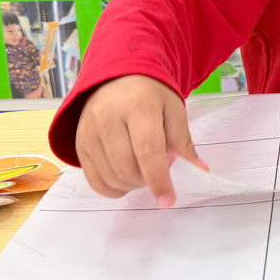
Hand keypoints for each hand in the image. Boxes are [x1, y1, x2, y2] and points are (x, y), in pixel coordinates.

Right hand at [75, 75, 206, 206]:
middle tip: (160, 166)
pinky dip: (113, 188)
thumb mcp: (173, 109)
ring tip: (144, 168)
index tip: (168, 200)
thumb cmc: (151, 95)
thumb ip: (183, 140)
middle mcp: (107, 117)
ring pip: (110, 177)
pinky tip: (126, 179)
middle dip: (147, 179)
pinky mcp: (79, 143)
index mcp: (138, 106)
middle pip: (126, 167)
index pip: (147, 150)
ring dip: (132, 184)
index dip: (158, 179)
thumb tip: (199, 169)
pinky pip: (94, 180)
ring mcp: (88, 131)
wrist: (117, 78)